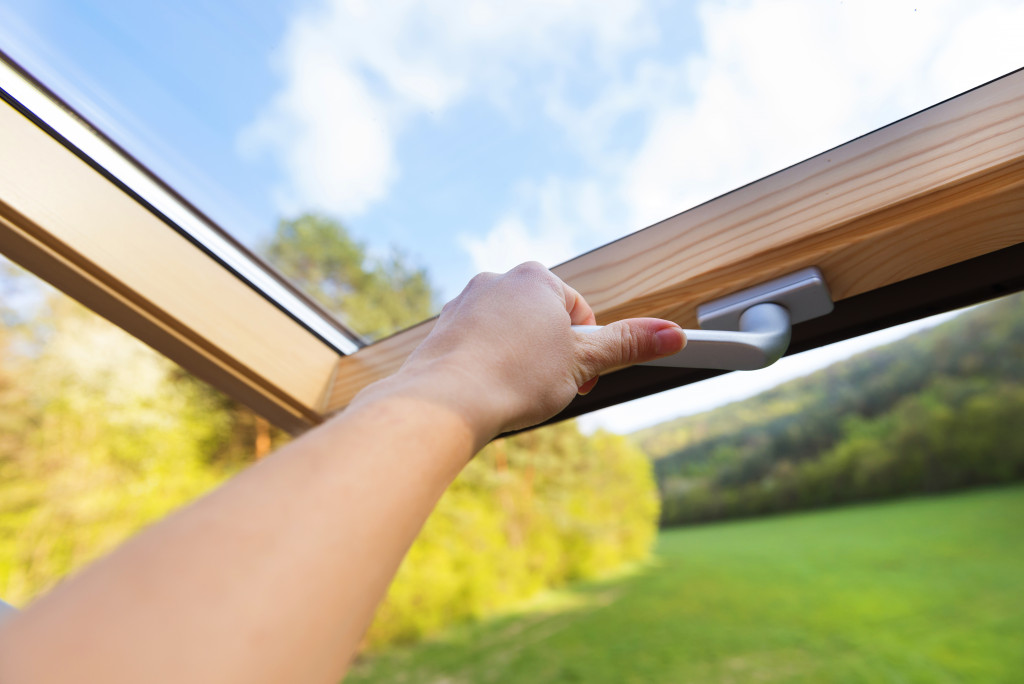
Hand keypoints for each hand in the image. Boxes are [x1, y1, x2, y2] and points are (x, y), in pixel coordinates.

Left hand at [362, 262, 685, 441]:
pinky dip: (489, 367)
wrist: (444, 402)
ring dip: (521, 361)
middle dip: (553, 355)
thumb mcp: (583, 361)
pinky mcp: (443, 331)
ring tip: (515, 391)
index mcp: (535, 278)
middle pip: (543, 321)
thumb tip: (674, 334)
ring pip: (510, 335)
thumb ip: (628, 344)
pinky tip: (487, 391)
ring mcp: (465, 304)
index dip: (587, 352)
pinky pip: (479, 347)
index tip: (581, 381)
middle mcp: (497, 281)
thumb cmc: (515, 376)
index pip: (579, 313)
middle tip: (549, 387)